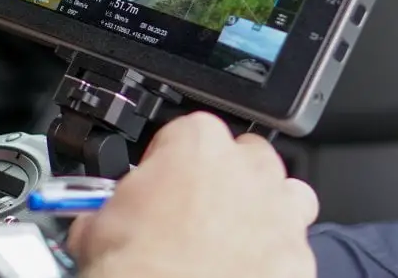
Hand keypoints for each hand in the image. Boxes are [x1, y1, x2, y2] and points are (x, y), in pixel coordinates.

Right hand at [66, 112, 318, 277]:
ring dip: (263, 208)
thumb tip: (101, 219)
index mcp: (198, 143)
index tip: (158, 184)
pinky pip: (294, 245)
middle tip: (195, 212)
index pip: (184, 133)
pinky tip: (247, 269)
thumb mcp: (98, 224)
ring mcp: (280, 212)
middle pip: (245, 156)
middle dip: (224, 179)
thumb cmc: (137, 269)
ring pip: (284, 194)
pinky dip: (275, 255)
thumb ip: (111, 205)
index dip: (167, 162)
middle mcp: (247, 169)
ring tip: (232, 236)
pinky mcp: (299, 256)